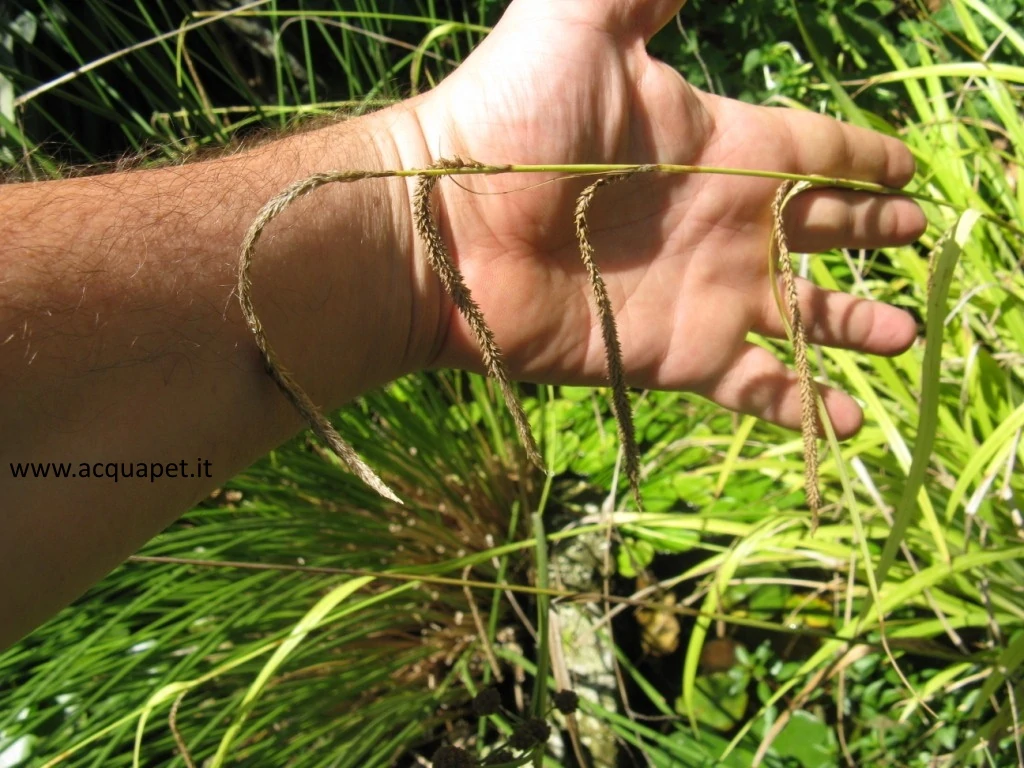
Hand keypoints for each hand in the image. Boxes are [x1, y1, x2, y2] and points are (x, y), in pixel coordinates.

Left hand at [401, 0, 925, 437]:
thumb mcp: (580, 22)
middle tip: (920, 236)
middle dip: (870, 232)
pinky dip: (801, 405)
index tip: (907, 167)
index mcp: (720, 146)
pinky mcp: (674, 355)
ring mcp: (702, 294)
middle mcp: (721, 222)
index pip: (814, 150)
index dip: (861, 157)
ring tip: (905, 336)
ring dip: (853, 325)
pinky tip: (846, 419)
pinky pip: (756, 386)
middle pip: (819, 229)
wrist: (439, 229)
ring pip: (801, 315)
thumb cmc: (505, 123)